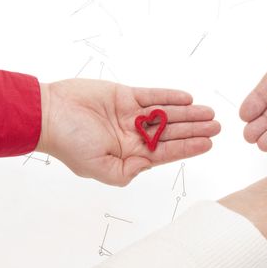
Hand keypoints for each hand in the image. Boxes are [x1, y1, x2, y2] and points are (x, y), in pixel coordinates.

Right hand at [36, 79, 219, 185]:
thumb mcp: (99, 169)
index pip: (166, 152)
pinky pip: (153, 95)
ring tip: (208, 112)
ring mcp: (130, 114)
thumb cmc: (70, 143)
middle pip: (171, 132)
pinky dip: (169, 96)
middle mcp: (133, 135)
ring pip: (166, 113)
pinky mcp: (125, 95)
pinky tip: (188, 98)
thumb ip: (127, 172)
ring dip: (188, 113)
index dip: (188, 147)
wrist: (48, 112)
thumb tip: (150, 165)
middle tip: (217, 126)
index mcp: (130, 154)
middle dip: (195, 129)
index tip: (209, 144)